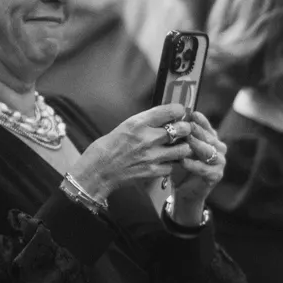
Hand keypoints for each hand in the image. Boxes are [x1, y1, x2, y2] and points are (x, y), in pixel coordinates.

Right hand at [70, 103, 195, 201]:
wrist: (96, 172)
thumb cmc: (106, 148)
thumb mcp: (124, 127)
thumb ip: (145, 123)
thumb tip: (164, 117)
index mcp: (137, 123)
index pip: (170, 111)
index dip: (179, 110)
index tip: (180, 112)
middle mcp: (147, 138)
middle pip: (182, 129)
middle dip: (186, 129)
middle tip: (183, 131)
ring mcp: (152, 156)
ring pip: (184, 149)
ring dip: (183, 147)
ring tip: (177, 147)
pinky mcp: (154, 171)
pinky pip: (173, 165)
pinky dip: (172, 163)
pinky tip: (165, 161)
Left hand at [167, 110, 225, 219]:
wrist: (184, 191)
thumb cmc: (180, 167)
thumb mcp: (178, 148)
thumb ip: (180, 136)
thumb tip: (171, 119)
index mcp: (211, 140)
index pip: (207, 127)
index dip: (201, 121)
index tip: (192, 114)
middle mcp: (218, 149)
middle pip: (209, 138)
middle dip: (198, 132)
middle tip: (188, 127)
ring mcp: (219, 162)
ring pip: (209, 151)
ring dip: (198, 146)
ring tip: (187, 142)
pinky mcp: (216, 175)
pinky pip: (205, 169)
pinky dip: (194, 165)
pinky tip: (184, 161)